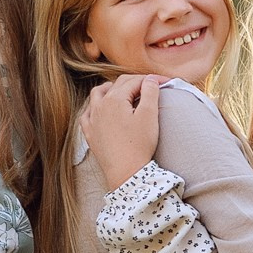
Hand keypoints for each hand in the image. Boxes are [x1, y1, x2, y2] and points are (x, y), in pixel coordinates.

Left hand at [79, 74, 162, 188]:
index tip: (166, 82)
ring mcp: (92, 119)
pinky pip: (87, 113)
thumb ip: (150, 92)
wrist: (126, 172)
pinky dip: (94, 106)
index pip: (135, 81)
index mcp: (115, 99)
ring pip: (97, 94)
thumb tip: (150, 79)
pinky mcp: (89, 133)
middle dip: (135, 82)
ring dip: (110, 88)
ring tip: (122, 90)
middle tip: (150, 85)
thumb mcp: (149, 115)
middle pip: (118, 85)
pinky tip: (100, 109)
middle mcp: (99, 106)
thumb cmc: (139, 144)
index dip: (152, 79)